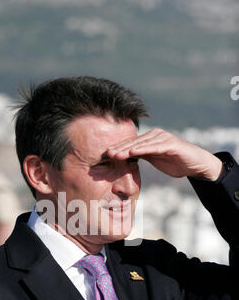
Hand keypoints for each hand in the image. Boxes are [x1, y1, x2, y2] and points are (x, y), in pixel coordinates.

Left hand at [107, 128, 222, 180]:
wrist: (195, 164)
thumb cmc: (174, 161)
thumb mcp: (155, 159)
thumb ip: (143, 156)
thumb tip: (126, 158)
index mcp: (150, 138)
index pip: (131, 144)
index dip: (118, 148)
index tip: (104, 154)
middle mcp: (155, 135)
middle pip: (133, 142)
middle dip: (119, 148)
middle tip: (106, 153)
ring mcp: (163, 138)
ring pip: (141, 144)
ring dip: (127, 149)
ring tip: (115, 154)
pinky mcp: (171, 144)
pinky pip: (154, 146)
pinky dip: (143, 149)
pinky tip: (133, 152)